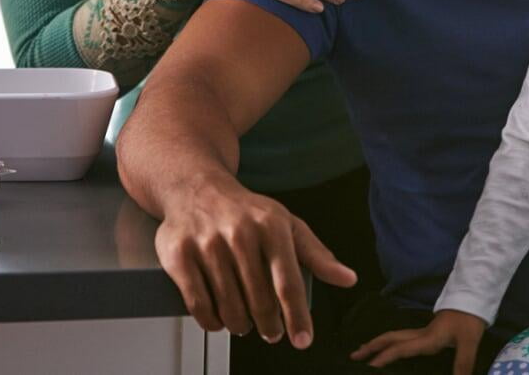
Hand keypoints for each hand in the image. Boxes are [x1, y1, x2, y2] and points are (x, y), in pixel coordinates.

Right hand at [151, 171, 356, 346]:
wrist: (197, 188)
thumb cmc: (247, 212)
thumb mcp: (287, 225)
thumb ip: (317, 254)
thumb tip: (348, 279)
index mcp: (272, 226)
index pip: (289, 283)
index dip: (297, 316)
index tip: (303, 340)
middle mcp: (240, 234)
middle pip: (259, 301)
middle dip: (269, 325)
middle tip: (271, 332)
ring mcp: (208, 244)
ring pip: (229, 307)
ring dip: (240, 325)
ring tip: (244, 325)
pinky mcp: (180, 255)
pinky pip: (198, 303)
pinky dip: (211, 322)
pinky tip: (218, 322)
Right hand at [351, 309, 487, 373]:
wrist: (474, 298)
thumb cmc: (470, 319)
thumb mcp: (470, 342)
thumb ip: (463, 364)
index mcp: (427, 338)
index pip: (400, 348)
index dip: (384, 357)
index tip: (368, 366)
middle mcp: (420, 335)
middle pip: (390, 339)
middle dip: (371, 347)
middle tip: (353, 355)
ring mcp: (423, 332)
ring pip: (394, 337)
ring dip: (378, 343)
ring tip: (365, 351)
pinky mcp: (428, 331)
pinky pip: (403, 339)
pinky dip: (390, 343)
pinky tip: (391, 348)